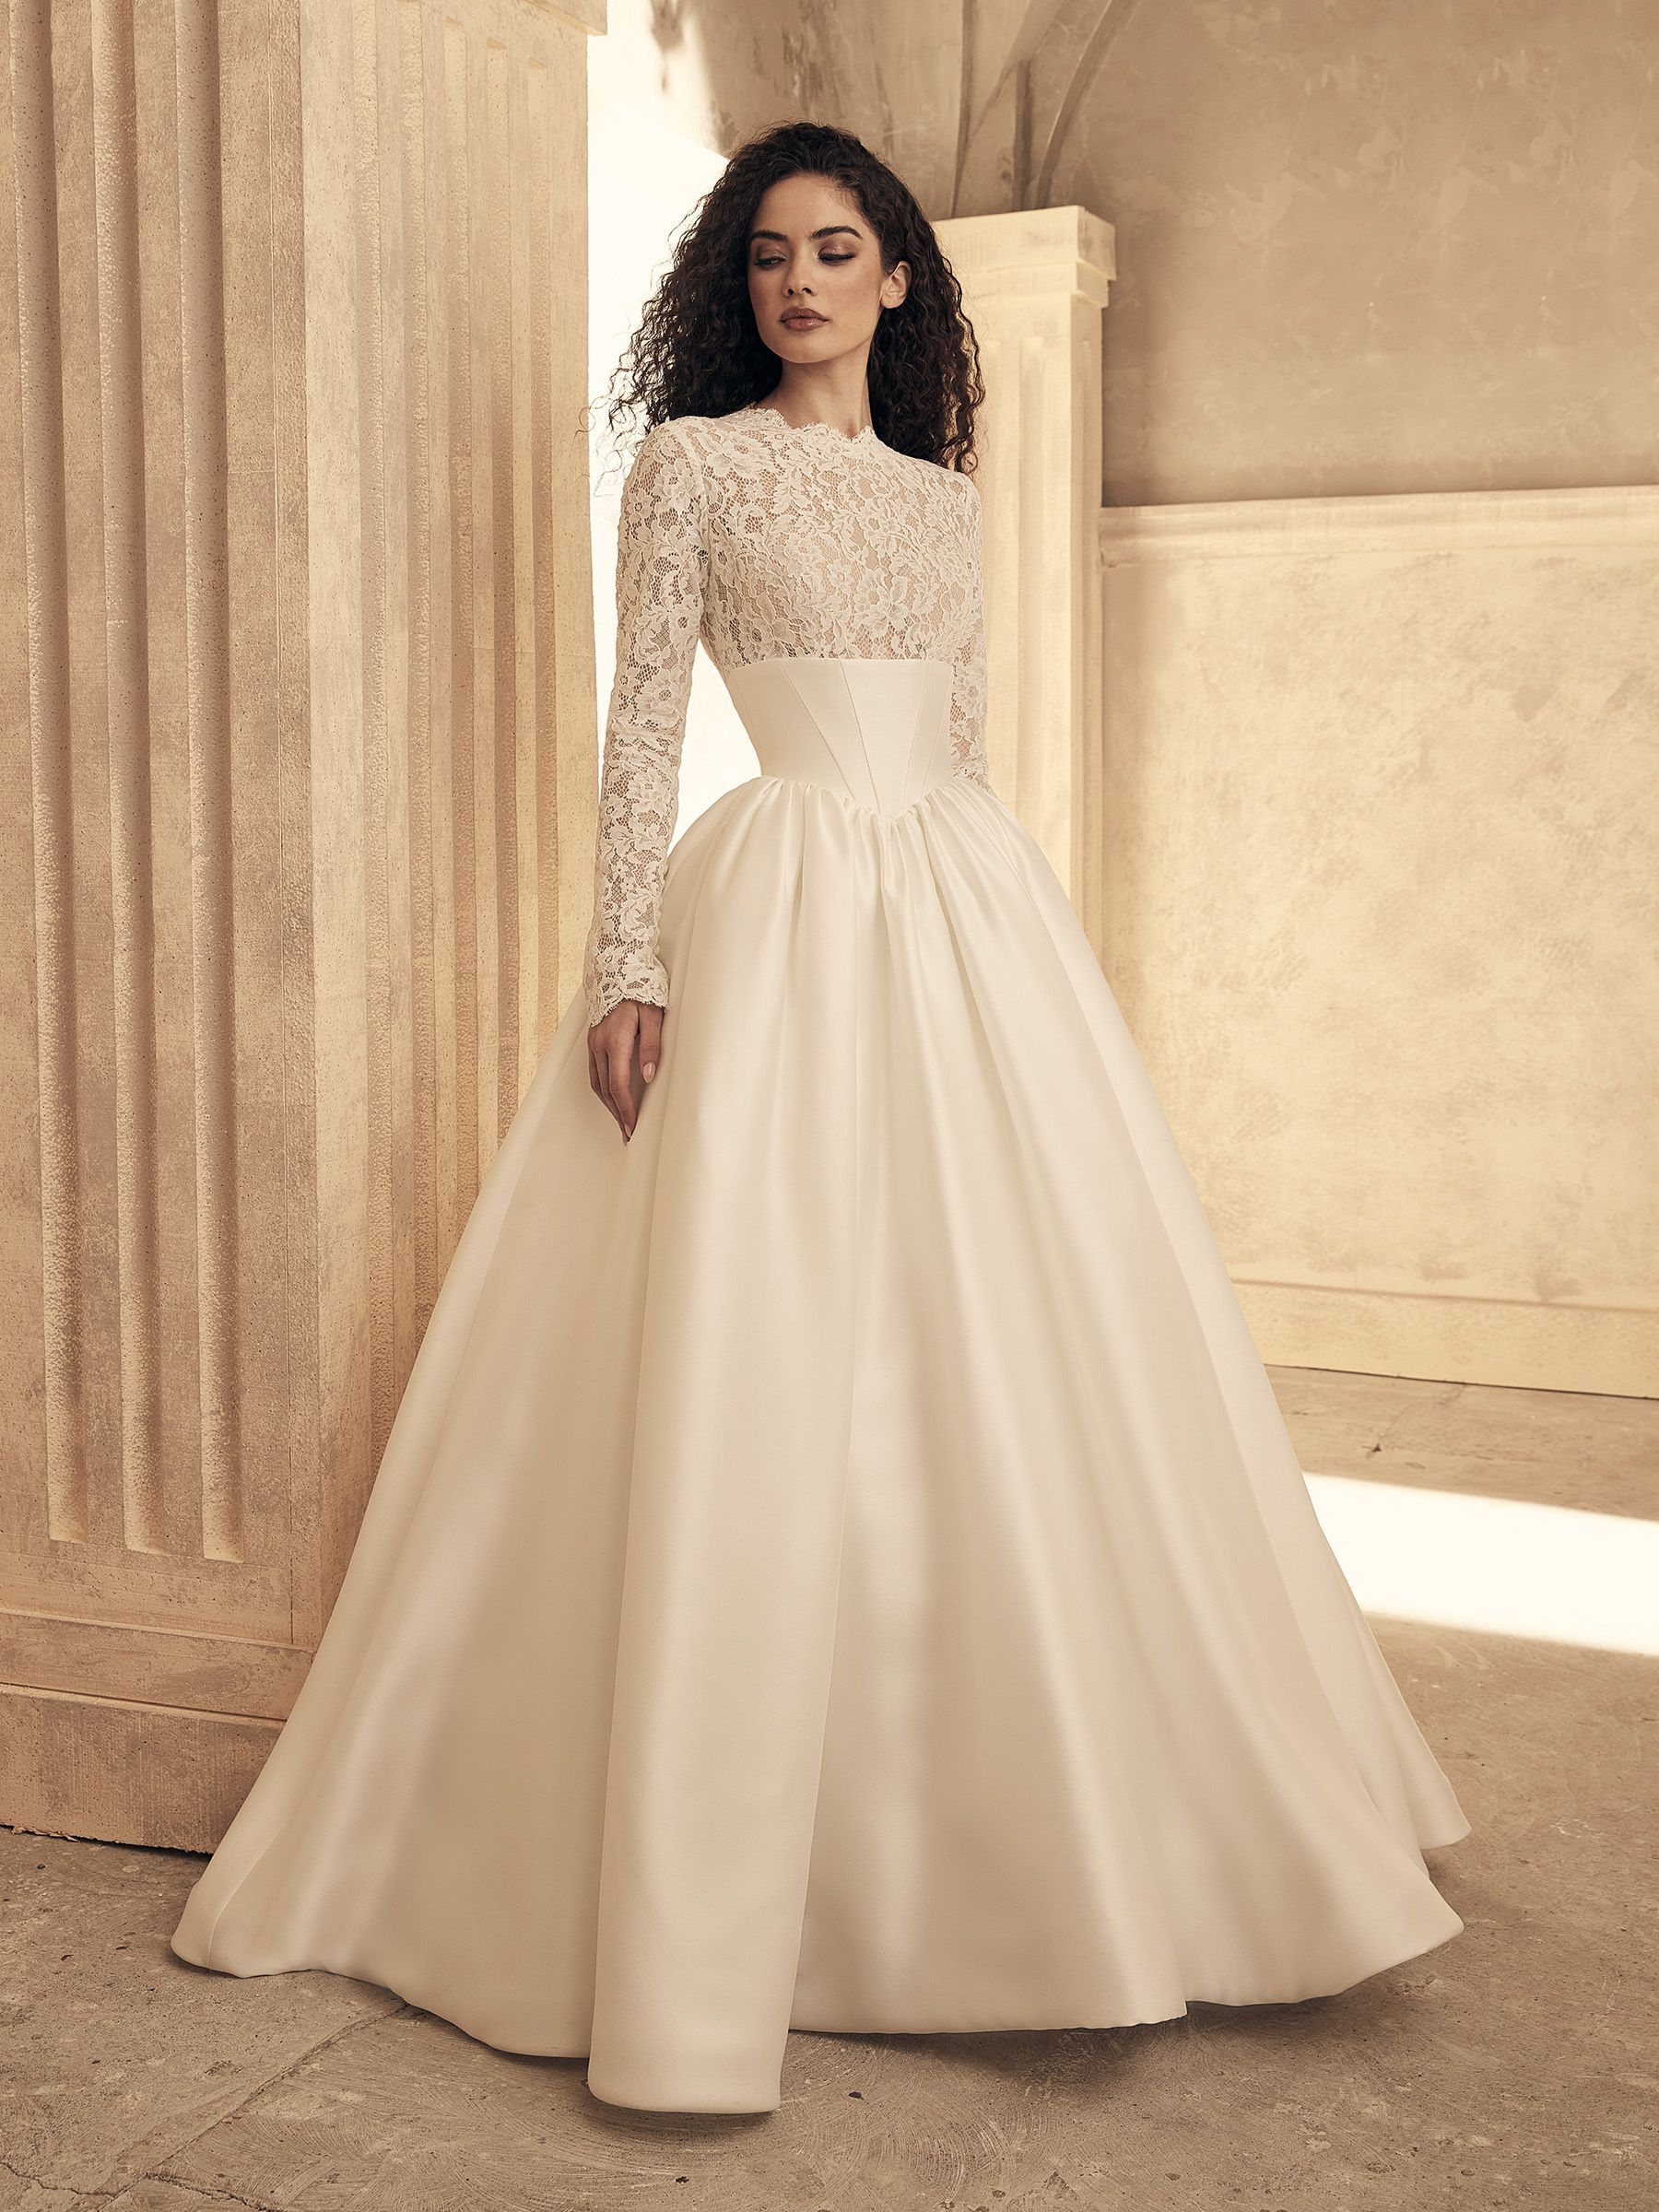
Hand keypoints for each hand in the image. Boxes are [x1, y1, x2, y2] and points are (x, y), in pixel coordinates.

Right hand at [587, 998, 663, 1142]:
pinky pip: (594, 1072)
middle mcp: (599, 1044)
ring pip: (597, 1083)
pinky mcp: (592, 1039)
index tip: (633, 1127)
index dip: (626, 1109)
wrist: (617, 966)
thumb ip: (651, 1045)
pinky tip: (612, 1098)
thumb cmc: (641, 988)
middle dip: (617, 1114)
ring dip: (609, 1105)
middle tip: (628, 1134)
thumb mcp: (654, 1014)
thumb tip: (648, 1075)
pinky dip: (603, 1090)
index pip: (618, 1085)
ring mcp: (593, 1042)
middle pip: (605, 1089)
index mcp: (615, 1040)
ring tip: (621, 1121)